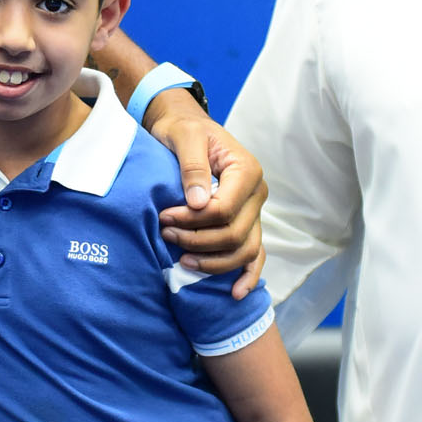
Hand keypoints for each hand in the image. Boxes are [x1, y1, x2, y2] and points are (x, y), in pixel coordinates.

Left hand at [148, 102, 269, 297]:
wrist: (185, 128)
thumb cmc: (183, 130)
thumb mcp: (185, 138)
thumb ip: (192, 167)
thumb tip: (198, 203)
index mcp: (246, 170)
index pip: (225, 209)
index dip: (194, 221)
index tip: (165, 217)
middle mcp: (256, 194)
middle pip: (233, 233)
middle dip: (197, 240)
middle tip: (165, 234)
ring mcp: (254, 212)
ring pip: (243, 250)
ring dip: (213, 261)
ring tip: (182, 260)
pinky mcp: (247, 223)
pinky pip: (254, 254)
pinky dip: (247, 275)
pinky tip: (234, 292)